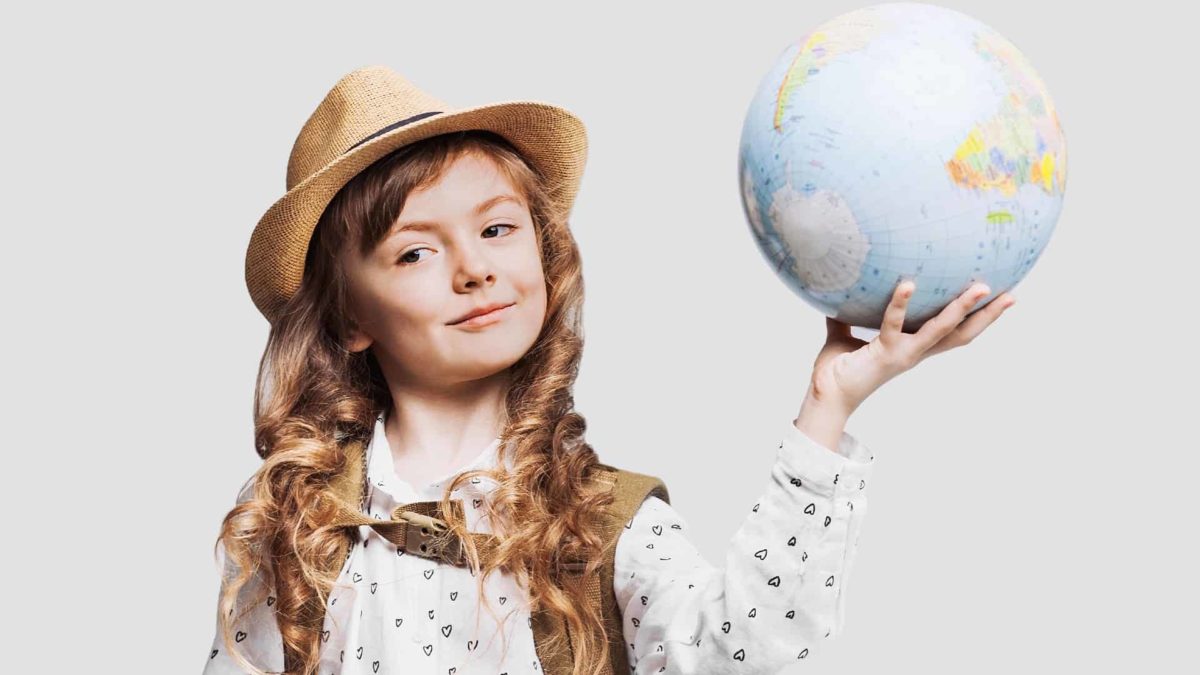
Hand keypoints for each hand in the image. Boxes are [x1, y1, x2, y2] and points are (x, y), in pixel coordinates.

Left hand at [808, 280, 1015, 415]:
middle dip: (987, 316)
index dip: (976, 319)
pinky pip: (894, 324)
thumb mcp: (844, 336)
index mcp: (912, 348)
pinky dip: (900, 303)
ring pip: (941, 330)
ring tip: (981, 287)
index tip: (1000, 300)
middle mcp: (915, 352)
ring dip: (962, 309)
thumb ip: (846, 316)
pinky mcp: (885, 353)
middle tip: (1011, 295)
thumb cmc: (836, 370)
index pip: (952, 332)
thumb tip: (841, 290)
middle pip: (961, 334)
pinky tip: (909, 283)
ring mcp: (904, 354)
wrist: (825, 396)